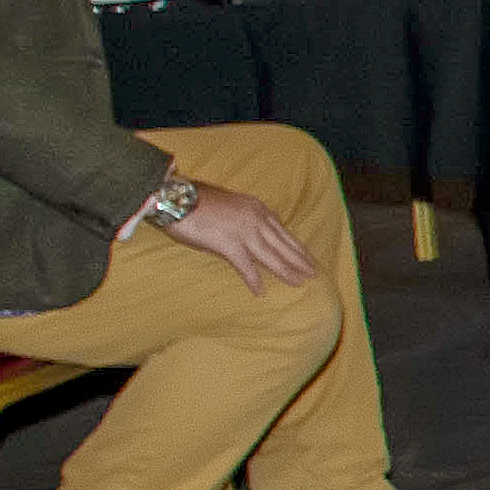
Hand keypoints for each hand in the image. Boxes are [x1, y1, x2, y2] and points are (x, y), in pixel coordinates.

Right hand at [156, 181, 320, 293]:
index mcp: (257, 208)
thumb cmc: (197, 202)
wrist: (176, 198)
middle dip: (299, 260)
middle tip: (313, 273)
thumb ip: (246, 220)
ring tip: (299, 283)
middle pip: (282, 244)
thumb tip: (254, 238)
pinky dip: (253, 279)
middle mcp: (255, 219)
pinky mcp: (228, 244)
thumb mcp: (231, 206)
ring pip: (271, 256)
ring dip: (286, 271)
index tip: (306, 256)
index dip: (296, 245)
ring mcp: (244, 231)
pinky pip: (245, 266)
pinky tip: (260, 291)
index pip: (282, 231)